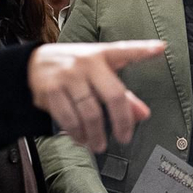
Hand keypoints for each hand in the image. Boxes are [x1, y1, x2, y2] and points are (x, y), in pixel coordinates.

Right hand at [30, 40, 163, 151]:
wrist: (33, 63)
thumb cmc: (75, 69)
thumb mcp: (98, 74)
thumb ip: (123, 94)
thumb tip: (143, 114)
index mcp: (101, 55)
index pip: (125, 50)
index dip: (142, 50)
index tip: (159, 48)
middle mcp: (86, 63)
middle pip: (113, 95)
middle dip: (121, 122)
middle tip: (124, 138)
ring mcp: (67, 76)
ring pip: (90, 113)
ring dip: (97, 135)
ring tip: (99, 144)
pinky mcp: (51, 90)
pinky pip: (69, 118)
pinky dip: (78, 134)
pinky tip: (82, 139)